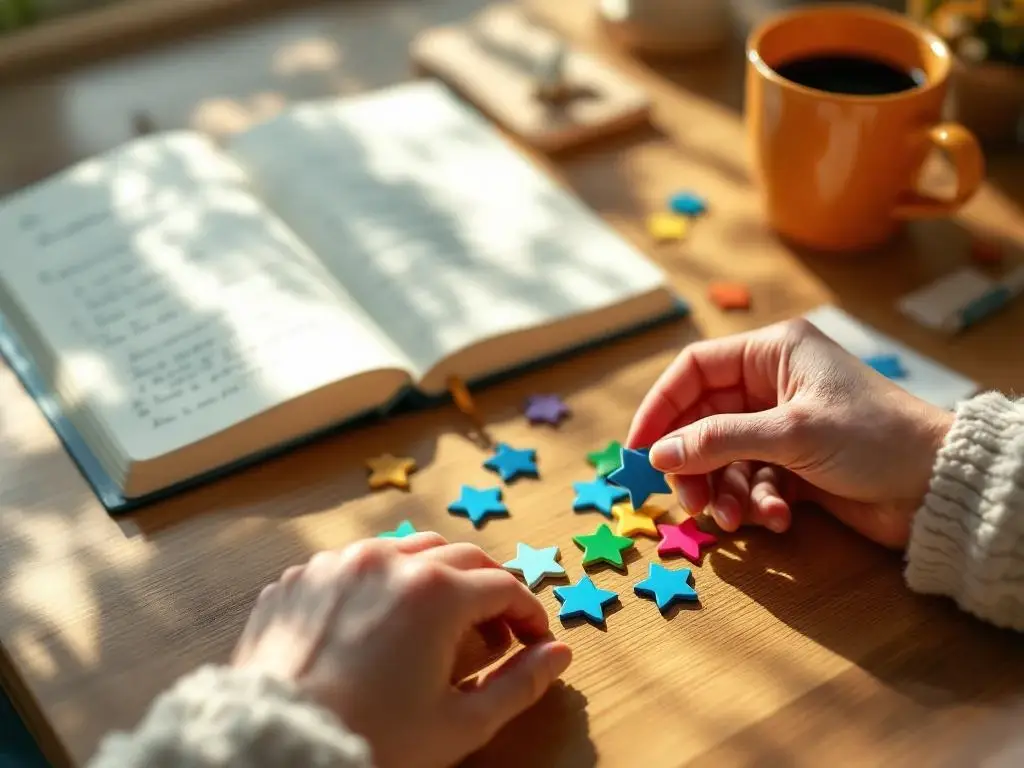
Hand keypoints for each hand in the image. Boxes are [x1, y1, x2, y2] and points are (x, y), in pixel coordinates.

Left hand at [231, 533, 571, 767]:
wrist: (276, 746)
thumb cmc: (373, 739)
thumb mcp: (459, 723)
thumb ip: (519, 684)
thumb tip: (559, 653)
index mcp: (435, 592)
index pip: (503, 585)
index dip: (528, 613)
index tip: (533, 640)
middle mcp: (387, 560)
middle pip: (459, 556)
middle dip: (486, 589)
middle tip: (492, 633)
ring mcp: (337, 563)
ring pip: (404, 549)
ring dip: (434, 577)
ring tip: (436, 625)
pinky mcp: (298, 578)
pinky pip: (354, 565)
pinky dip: (380, 584)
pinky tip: (378, 624)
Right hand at [627, 318, 953, 547]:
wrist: (939, 486)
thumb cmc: (872, 438)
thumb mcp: (791, 433)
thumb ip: (719, 440)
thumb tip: (658, 453)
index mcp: (771, 354)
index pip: (694, 371)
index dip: (660, 407)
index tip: (638, 450)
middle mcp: (771, 385)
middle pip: (704, 421)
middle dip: (695, 464)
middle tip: (691, 502)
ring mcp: (782, 426)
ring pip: (725, 458)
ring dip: (726, 492)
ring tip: (738, 520)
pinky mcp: (795, 465)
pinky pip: (753, 482)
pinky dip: (758, 503)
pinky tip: (778, 518)